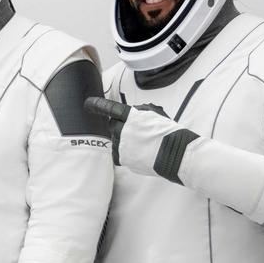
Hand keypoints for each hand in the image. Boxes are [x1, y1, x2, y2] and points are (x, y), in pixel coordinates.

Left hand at [84, 96, 198, 181]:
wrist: (175, 155)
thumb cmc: (168, 133)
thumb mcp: (156, 113)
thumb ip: (139, 111)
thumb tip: (133, 112)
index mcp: (130, 116)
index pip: (108, 108)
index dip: (97, 105)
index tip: (88, 104)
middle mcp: (121, 129)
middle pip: (112, 125)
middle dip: (120, 126)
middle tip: (137, 132)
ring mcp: (120, 145)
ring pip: (116, 140)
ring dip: (125, 140)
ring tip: (143, 144)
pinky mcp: (121, 159)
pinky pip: (118, 153)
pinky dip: (127, 153)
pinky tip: (140, 153)